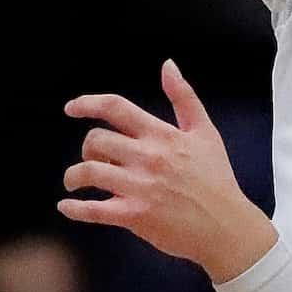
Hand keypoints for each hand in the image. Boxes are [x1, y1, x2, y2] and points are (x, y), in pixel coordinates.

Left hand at [59, 60, 275, 282]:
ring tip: (74, 182)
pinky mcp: (134, 216)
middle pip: (96, 140)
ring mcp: (139, 188)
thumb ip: (184, 97)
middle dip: (87, 148)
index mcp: (162, 135)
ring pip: (89, 173)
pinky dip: (74, 208)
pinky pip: (93, 210)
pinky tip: (65, 207)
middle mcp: (148, 157)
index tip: (71, 108)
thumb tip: (168, 65)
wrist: (226, 226)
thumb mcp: (205, 132)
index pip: (116, 108)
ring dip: (74, 176)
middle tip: (93, 158)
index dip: (87, 104)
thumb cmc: (216, 179)